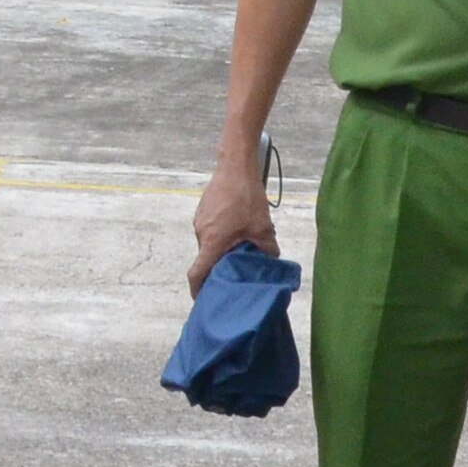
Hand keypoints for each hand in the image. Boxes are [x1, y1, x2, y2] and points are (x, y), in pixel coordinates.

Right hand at [189, 149, 277, 285]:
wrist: (235, 166)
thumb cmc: (247, 197)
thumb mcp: (263, 228)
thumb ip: (266, 251)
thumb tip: (270, 265)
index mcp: (212, 242)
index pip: (197, 274)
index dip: (198, 290)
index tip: (202, 300)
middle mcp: (201, 234)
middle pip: (206, 260)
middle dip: (219, 268)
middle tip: (235, 272)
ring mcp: (199, 221)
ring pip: (209, 244)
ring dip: (222, 249)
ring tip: (241, 245)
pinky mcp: (202, 211)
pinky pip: (210, 231)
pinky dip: (220, 235)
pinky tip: (236, 227)